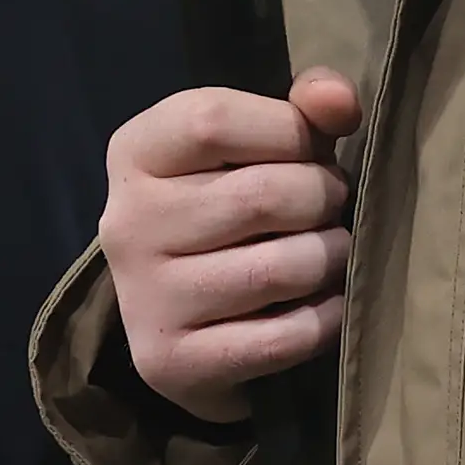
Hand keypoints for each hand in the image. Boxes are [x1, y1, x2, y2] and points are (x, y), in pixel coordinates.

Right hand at [101, 65, 360, 426]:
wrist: (184, 322)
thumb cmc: (226, 209)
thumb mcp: (250, 145)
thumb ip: (300, 109)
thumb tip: (338, 101)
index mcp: (134, 153)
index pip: (213, 120)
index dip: (288, 131)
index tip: (312, 149)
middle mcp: (127, 223)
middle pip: (260, 196)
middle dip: (323, 199)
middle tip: (329, 208)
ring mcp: (145, 299)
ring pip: (280, 269)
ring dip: (330, 258)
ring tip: (328, 252)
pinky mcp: (172, 363)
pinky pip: (284, 337)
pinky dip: (326, 318)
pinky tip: (324, 304)